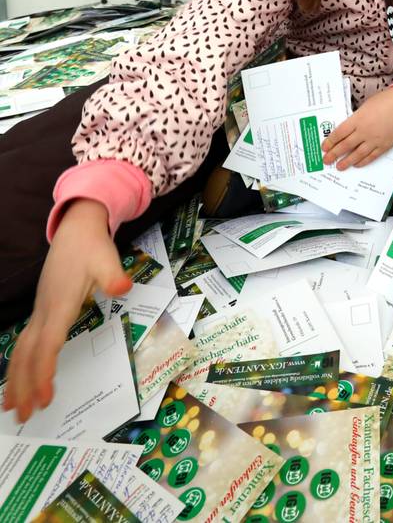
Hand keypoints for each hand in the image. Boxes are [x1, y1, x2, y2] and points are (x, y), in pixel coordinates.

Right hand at [2, 199, 130, 422]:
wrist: (76, 230)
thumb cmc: (92, 247)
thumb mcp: (106, 259)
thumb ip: (113, 276)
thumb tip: (123, 288)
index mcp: (59, 304)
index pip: (48, 344)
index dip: (43, 371)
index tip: (44, 397)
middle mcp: (44, 312)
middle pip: (27, 355)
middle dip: (24, 387)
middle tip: (25, 417)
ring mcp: (40, 312)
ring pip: (21, 351)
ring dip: (16, 380)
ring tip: (12, 409)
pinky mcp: (42, 311)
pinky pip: (25, 344)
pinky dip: (19, 364)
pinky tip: (18, 379)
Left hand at [322, 87, 392, 169]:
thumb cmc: (387, 100)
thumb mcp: (366, 106)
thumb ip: (357, 118)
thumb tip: (349, 129)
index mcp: (357, 119)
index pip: (339, 133)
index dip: (330, 142)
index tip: (324, 147)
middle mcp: (364, 131)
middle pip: (345, 145)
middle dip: (334, 154)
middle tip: (326, 160)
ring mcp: (375, 140)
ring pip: (357, 154)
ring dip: (347, 161)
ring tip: (339, 167)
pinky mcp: (385, 145)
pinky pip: (371, 156)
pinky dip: (363, 161)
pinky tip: (357, 164)